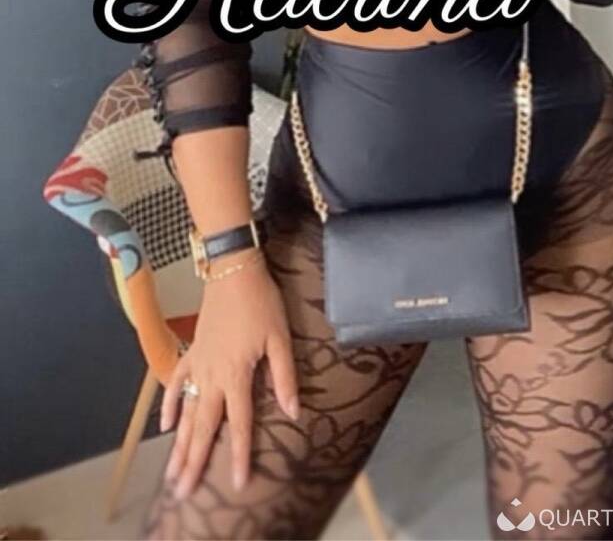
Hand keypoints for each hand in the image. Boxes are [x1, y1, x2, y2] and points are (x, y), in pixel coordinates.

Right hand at [159, 249, 298, 500]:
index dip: (239, 455)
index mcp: (236, 375)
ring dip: (178, 444)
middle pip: (203, 428)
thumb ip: (284, 377)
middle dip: (194, 463)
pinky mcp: (193, 351)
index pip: (238, 425)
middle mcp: (212, 376)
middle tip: (182, 494)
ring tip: (170, 473)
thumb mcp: (280, 338)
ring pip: (186, 413)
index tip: (237, 484)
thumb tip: (293, 413)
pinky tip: (166, 426)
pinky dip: (170, 405)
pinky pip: (176, 383)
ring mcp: (198, 364)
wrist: (233, 270)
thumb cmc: (261, 302)